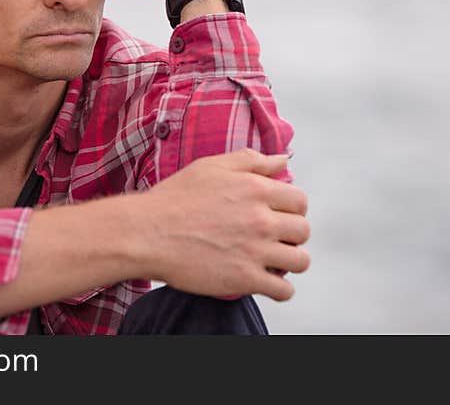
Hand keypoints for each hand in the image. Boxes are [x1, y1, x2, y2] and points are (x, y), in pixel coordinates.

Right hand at [140, 148, 310, 300]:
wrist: (146, 233)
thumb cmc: (174, 198)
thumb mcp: (211, 167)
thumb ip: (251, 161)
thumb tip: (282, 159)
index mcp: (255, 189)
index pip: (299, 200)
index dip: (292, 208)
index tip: (280, 215)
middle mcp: (261, 219)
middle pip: (303, 230)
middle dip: (292, 234)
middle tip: (275, 238)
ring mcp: (255, 250)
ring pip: (300, 261)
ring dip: (291, 261)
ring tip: (275, 261)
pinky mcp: (245, 279)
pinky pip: (283, 290)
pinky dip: (280, 289)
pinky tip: (267, 282)